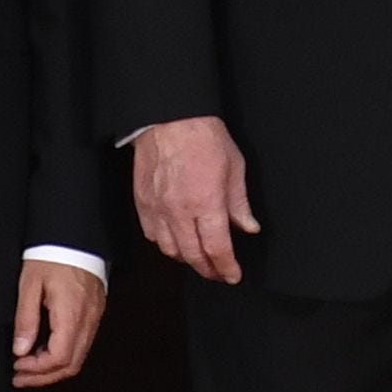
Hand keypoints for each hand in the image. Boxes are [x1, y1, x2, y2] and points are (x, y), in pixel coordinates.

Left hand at [12, 257, 106, 387]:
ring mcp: (94, 318)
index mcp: (71, 315)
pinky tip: (44, 350)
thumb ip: (26, 320)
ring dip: (53, 368)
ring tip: (28, 367)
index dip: (37, 369)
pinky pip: (82, 343)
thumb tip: (21, 350)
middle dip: (44, 377)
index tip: (17, 365)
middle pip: (71, 365)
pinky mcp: (95, 313)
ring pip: (78, 358)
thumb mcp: (29, 285)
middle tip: (20, 377)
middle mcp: (88, 321)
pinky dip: (63, 354)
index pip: (59, 358)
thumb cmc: (51, 254)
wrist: (74, 235)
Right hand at [132, 117, 257, 284]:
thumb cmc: (203, 136)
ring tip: (198, 257)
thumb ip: (239, 203)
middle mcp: (180, 211)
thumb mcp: (234, 166)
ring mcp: (158, 209)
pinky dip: (164, 244)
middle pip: (193, 256)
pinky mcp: (143, 202)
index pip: (218, 249)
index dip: (227, 268)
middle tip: (218, 272)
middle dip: (208, 269)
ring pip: (170, 250)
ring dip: (186, 258)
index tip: (233, 275)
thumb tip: (248, 226)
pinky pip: (151, 235)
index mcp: (207, 203)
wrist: (169, 117)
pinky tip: (175, 240)